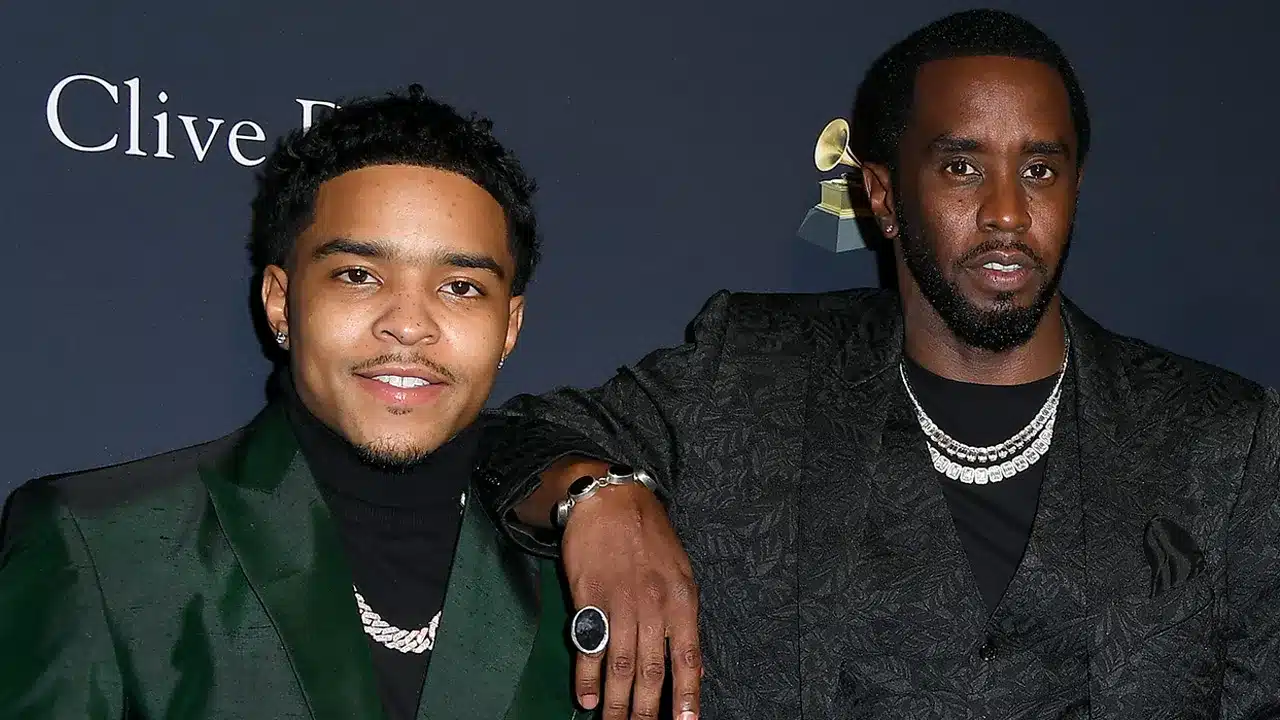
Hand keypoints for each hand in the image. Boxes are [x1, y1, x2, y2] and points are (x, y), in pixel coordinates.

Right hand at [563, 483, 700, 719]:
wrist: (611, 499)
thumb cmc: (649, 534)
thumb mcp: (680, 571)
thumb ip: (682, 614)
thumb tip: (687, 659)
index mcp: (682, 600)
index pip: (688, 658)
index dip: (687, 695)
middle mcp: (653, 606)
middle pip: (651, 671)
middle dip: (647, 711)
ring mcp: (620, 604)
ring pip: (621, 666)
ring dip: (616, 703)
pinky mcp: (589, 599)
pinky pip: (589, 646)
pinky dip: (587, 676)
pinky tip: (586, 697)